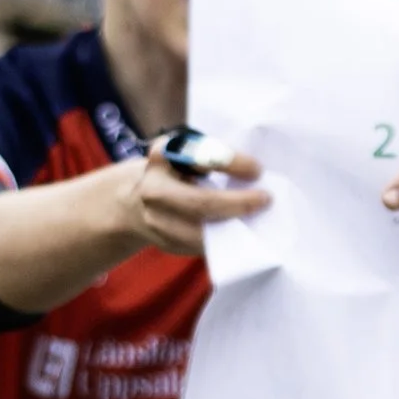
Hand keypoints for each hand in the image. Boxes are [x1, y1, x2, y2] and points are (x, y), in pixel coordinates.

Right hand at [119, 142, 272, 256]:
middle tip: (265, 199)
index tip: (256, 169)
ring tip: (257, 216)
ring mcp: (157, 223)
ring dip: (235, 227)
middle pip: (202, 204)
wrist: (132, 202)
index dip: (231, 163)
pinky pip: (203, 246)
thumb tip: (250, 171)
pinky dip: (226, 239)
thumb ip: (210, 155)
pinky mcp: (169, 246)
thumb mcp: (184, 151)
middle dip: (238, 204)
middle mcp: (153, 191)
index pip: (199, 158)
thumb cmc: (171, 171)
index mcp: (161, 158)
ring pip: (203, 232)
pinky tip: (242, 232)